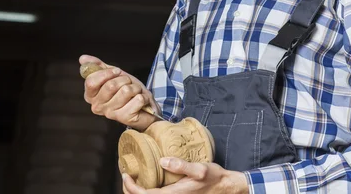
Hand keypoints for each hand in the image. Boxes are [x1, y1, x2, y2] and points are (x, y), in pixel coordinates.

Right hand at [80, 54, 160, 130]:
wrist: (143, 106)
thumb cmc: (127, 90)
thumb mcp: (113, 75)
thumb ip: (98, 66)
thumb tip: (83, 59)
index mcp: (91, 96)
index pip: (91, 82)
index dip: (107, 73)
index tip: (117, 71)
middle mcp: (97, 107)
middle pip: (111, 85)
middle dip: (125, 80)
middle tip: (128, 84)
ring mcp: (111, 114)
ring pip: (126, 91)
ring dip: (135, 88)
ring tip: (134, 93)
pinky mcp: (125, 118)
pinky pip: (138, 99)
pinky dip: (143, 97)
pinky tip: (140, 102)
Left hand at [121, 157, 248, 193]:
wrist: (225, 187)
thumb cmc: (213, 178)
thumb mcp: (199, 169)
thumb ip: (181, 165)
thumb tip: (162, 161)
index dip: (132, 188)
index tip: (126, 176)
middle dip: (130, 190)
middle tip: (125, 176)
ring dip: (138, 191)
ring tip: (132, 178)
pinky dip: (147, 190)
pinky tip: (147, 180)